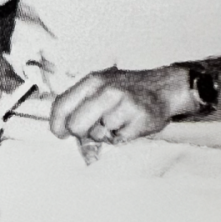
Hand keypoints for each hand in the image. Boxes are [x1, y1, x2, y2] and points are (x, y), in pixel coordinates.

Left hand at [49, 66, 189, 143]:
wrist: (163, 88)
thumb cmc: (126, 91)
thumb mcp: (100, 86)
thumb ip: (81, 103)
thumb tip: (63, 129)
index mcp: (92, 81)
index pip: (62, 104)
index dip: (57, 123)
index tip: (59, 133)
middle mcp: (106, 90)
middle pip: (76, 125)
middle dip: (82, 133)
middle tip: (95, 127)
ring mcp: (124, 104)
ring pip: (98, 134)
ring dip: (106, 134)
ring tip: (118, 121)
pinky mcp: (139, 119)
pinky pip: (119, 139)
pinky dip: (121, 137)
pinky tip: (129, 125)